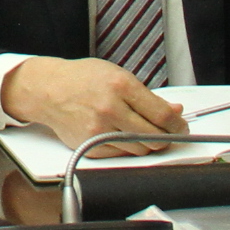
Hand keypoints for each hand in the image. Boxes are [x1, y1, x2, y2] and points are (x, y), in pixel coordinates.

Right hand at [0, 56, 185, 150]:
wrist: (48, 90)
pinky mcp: (90, 146)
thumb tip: (174, 111)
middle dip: (167, 137)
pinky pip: (121, 154)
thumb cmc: (82, 79)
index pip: (161, 114)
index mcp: (120, 86)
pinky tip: (125, 136)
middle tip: (169, 133)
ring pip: (139, 149)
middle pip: (153, 136)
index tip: (181, 126)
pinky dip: (128, 148)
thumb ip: (148, 96)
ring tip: (146, 134)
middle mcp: (109, 108)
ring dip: (148, 144)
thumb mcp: (117, 75)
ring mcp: (99, 129)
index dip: (177, 124)